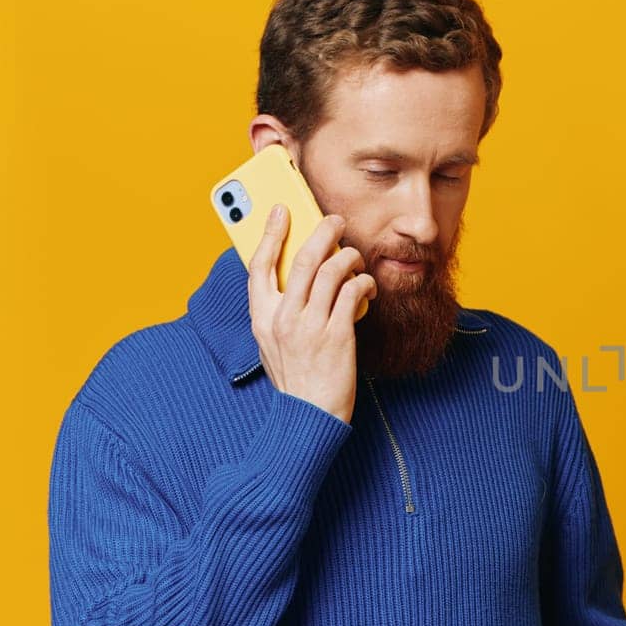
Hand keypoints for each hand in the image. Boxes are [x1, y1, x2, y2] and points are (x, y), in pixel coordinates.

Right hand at [248, 205, 376, 423]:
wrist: (309, 415)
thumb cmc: (295, 378)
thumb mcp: (272, 343)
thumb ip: (277, 310)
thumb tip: (293, 276)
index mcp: (261, 318)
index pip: (259, 265)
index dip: (269, 233)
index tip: (280, 211)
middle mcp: (282, 318)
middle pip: (301, 260)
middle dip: (321, 232)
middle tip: (335, 220)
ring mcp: (310, 326)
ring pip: (330, 271)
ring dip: (347, 256)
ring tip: (355, 256)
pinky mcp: (337, 336)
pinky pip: (351, 293)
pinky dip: (362, 281)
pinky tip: (366, 284)